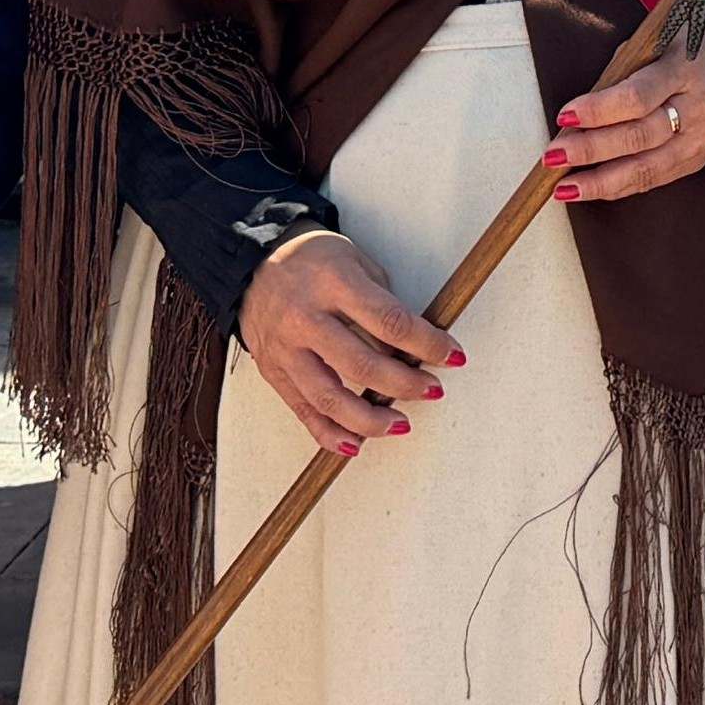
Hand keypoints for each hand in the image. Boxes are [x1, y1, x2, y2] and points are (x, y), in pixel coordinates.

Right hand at [240, 226, 456, 455]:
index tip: (452, 355)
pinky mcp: (274, 372)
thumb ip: (382, 301)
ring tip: (401, 424)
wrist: (252, 263)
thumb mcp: (355, 261)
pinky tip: (356, 443)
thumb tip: (412, 345)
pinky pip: (303, 411)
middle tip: (432, 390)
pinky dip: (331, 434)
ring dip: (371, 419)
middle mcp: (306, 319)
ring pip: (330, 398)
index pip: (390, 321)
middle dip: (405, 384)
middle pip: (362, 365)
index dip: (427, 343)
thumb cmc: (312, 260)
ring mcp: (286, 349)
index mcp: (333, 283)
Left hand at [551, 30, 704, 203]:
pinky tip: (590, 190)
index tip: (565, 115)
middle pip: (638, 137)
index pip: (638, 96)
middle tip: (555, 156)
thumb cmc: (691, 51)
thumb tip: (582, 108)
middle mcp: (696, 109)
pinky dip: (618, 187)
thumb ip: (625, 70)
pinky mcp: (695, 162)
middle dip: (591, 149)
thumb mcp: (662, 41)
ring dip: (600, 181)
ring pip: (645, 168)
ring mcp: (698, 141)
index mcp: (685, 69)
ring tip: (565, 187)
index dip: (599, 109)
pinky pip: (652, 180)